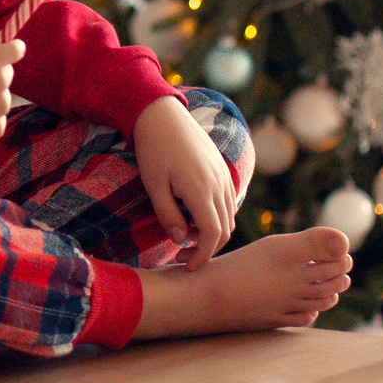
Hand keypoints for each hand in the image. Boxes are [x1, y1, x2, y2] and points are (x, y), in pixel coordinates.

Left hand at [135, 93, 238, 269]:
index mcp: (200, 191)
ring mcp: (223, 176)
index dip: (203, 255)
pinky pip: (228, 200)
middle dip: (207, 248)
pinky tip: (195, 216)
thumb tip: (180, 240)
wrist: (162, 115)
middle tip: (182, 255)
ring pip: (229, 215)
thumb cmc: (153, 149)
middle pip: (225, 228)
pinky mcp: (222, 169)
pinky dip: (218, 215)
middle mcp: (218, 185)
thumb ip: (168, 214)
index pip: (213, 234)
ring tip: (186, 235)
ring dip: (213, 232)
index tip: (189, 267)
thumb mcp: (153, 185)